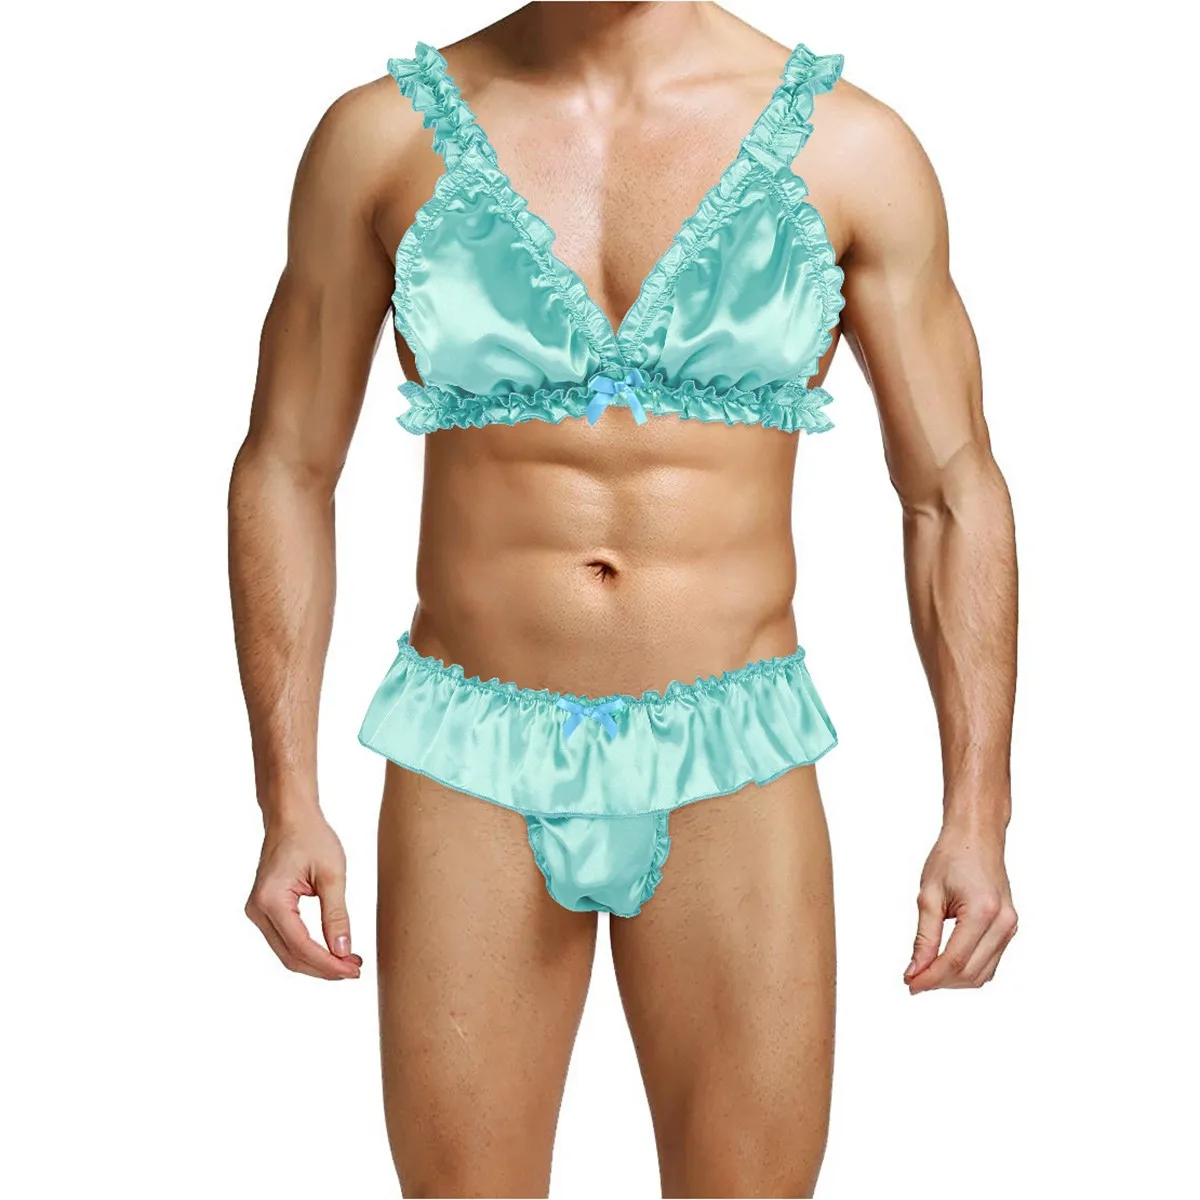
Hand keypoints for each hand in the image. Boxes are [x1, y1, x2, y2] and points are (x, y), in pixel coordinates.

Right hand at [245, 807, 362, 979]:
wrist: (290, 817)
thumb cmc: (311, 837)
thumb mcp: (332, 874)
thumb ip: (337, 914)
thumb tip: (343, 951)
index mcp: (271, 900)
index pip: (301, 946)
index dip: (329, 964)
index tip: (354, 970)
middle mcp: (257, 910)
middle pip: (291, 956)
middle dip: (324, 968)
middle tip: (355, 970)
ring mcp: (257, 911)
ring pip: (287, 952)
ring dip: (316, 962)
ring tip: (348, 962)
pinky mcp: (264, 910)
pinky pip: (285, 940)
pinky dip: (308, 950)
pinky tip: (331, 951)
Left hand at [904, 821, 1017, 993]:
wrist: (976, 838)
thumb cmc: (952, 857)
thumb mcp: (929, 895)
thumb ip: (924, 937)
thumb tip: (915, 970)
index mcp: (983, 911)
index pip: (955, 960)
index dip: (930, 978)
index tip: (909, 984)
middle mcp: (1003, 923)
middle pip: (971, 973)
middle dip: (939, 982)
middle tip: (913, 980)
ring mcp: (1010, 928)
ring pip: (983, 974)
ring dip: (953, 980)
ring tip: (926, 973)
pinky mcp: (1009, 929)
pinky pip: (990, 962)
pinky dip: (968, 970)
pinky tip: (945, 965)